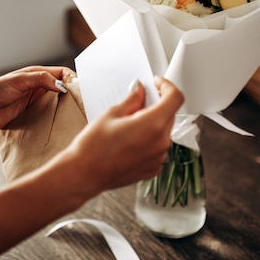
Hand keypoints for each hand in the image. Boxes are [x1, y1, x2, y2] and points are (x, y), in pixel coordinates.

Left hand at [0, 66, 74, 130]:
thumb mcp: (19, 81)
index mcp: (37, 75)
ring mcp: (36, 101)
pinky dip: (56, 119)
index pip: (62, 74)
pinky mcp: (32, 115)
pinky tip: (62, 125)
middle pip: (63, 89)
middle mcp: (39, 87)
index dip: (73, 80)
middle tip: (84, 104)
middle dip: (73, 95)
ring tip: (76, 116)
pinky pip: (49, 116)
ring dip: (65, 108)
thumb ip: (41, 80)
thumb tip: (63, 85)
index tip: (81, 90)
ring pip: (58, 103)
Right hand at [58, 76, 183, 195]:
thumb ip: (132, 100)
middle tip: (138, 102)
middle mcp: (161, 142)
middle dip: (156, 105)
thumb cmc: (93, 147)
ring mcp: (158, 157)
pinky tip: (129, 140)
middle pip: (169, 114)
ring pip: (163, 131)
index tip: (158, 84)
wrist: (83, 174)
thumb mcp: (112, 114)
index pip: (175, 98)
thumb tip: (139, 92)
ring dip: (152, 124)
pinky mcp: (153, 168)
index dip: (167, 86)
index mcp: (153, 125)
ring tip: (129, 124)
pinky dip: (149, 140)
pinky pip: (157, 147)